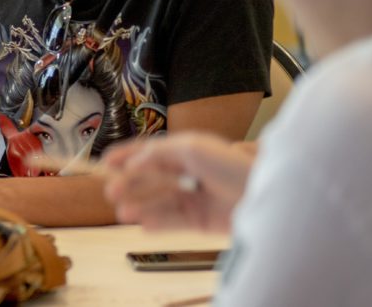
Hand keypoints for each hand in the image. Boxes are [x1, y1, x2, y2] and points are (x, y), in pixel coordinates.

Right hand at [102, 133, 254, 233]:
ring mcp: (194, 197)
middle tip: (111, 191)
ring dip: (139, 205)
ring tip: (123, 211)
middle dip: (130, 184)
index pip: (150, 151)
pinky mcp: (200, 221)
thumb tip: (135, 162)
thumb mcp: (193, 147)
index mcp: (186, 150)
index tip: (105, 162)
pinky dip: (156, 222)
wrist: (266, 197)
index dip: (127, 155)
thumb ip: (160, 153)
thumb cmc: (233, 166)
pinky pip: (172, 222)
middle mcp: (187, 173)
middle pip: (150, 179)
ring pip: (158, 202)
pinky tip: (142, 223)